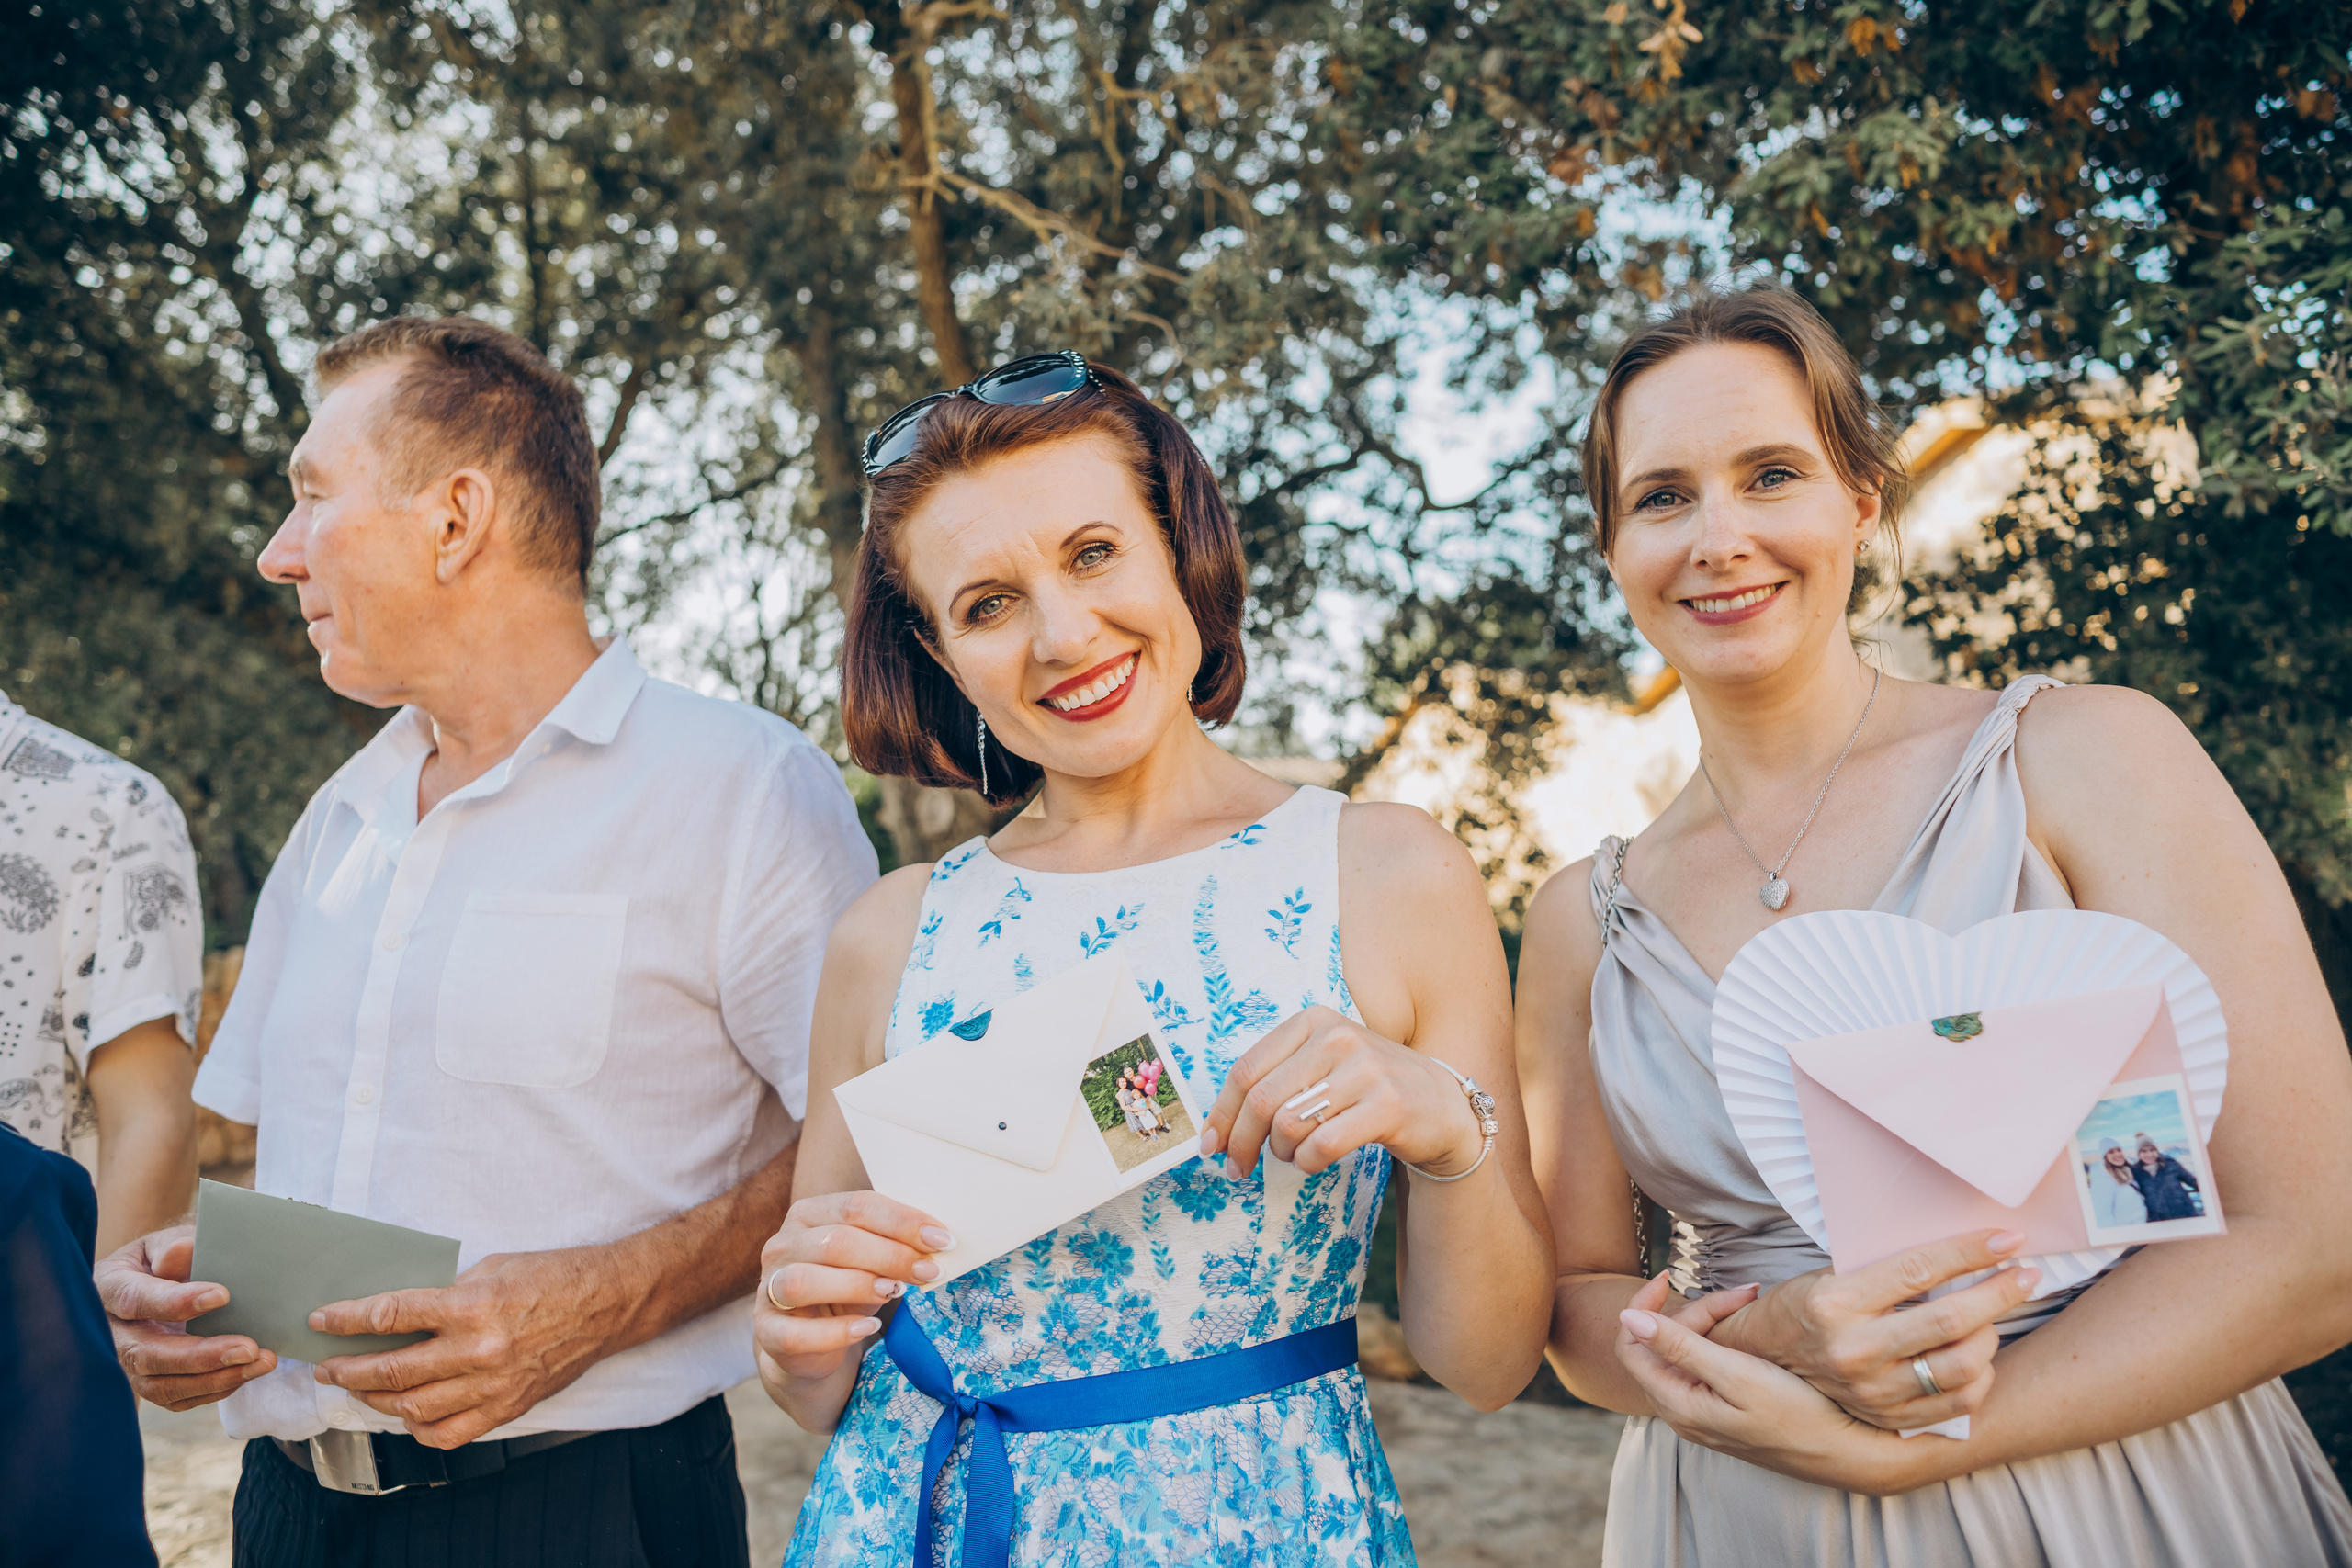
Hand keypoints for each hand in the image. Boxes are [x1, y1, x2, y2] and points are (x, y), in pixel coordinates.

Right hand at [96, 1225, 278, 1410]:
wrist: (155, 1281)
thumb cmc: (164, 1258)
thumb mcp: (166, 1241)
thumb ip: (175, 1247)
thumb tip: (183, 1251)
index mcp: (109, 1287)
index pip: (135, 1299)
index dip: (174, 1302)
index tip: (222, 1296)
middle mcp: (112, 1332)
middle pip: (144, 1355)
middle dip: (199, 1356)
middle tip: (248, 1349)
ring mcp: (126, 1363)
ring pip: (159, 1386)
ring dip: (213, 1379)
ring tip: (260, 1363)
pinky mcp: (148, 1382)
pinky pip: (176, 1398)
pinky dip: (214, 1388)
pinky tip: (247, 1373)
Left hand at [309, 1249, 618, 1448]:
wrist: (608, 1304)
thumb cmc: (555, 1277)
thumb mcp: (493, 1267)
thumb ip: (446, 1293)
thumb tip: (399, 1313)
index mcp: (473, 1305)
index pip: (391, 1316)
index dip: (347, 1319)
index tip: (323, 1321)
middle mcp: (479, 1350)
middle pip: (392, 1371)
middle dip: (348, 1369)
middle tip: (327, 1365)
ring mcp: (493, 1385)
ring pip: (413, 1407)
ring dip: (376, 1400)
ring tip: (360, 1388)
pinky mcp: (507, 1408)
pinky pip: (448, 1432)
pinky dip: (419, 1427)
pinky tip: (408, 1412)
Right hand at [752, 1191, 952, 1390]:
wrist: (806, 1345)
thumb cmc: (845, 1291)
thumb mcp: (871, 1262)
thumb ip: (894, 1246)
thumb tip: (940, 1242)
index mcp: (808, 1214)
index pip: (856, 1207)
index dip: (902, 1222)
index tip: (942, 1239)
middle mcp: (782, 1245)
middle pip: (836, 1242)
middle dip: (891, 1255)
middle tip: (930, 1270)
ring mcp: (768, 1288)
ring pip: (806, 1281)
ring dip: (858, 1285)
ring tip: (894, 1292)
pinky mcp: (766, 1331)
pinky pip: (796, 1333)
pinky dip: (835, 1332)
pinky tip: (867, 1330)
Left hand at [1199, 1006, 1478, 1179]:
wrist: (1441, 1105)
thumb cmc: (1367, 1090)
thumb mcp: (1322, 1066)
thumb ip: (1275, 1083)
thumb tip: (1216, 1131)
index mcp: (1313, 1021)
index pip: (1246, 1070)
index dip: (1221, 1113)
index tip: (1210, 1146)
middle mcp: (1338, 1037)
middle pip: (1261, 1101)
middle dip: (1241, 1144)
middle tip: (1237, 1170)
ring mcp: (1366, 1069)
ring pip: (1289, 1125)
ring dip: (1281, 1153)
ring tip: (1293, 1156)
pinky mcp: (1387, 1105)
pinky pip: (1322, 1145)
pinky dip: (1308, 1163)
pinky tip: (1315, 1161)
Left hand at [1616, 1274, 1922, 1494]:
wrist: (1845, 1452)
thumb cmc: (1796, 1415)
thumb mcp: (1736, 1374)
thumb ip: (1680, 1346)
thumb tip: (1627, 1316)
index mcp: (1677, 1403)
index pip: (1630, 1343)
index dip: (1643, 1304)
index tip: (1672, 1276)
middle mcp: (1682, 1410)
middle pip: (1663, 1342)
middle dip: (1697, 1308)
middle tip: (1743, 1293)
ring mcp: (1704, 1410)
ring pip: (1688, 1349)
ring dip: (1713, 1319)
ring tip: (1752, 1301)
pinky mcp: (1726, 1408)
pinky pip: (1708, 1362)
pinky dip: (1724, 1338)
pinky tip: (1752, 1326)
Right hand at [1712, 1230, 2040, 1430]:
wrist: (1767, 1359)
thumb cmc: (1807, 1304)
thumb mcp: (1834, 1274)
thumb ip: (1890, 1270)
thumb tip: (1963, 1249)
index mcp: (1836, 1302)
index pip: (1919, 1270)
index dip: (1970, 1252)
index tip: (2008, 1239)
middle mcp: (1854, 1349)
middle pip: (1951, 1320)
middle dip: (2000, 1292)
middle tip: (2024, 1275)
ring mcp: (1872, 1390)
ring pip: (1962, 1365)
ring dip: (1992, 1334)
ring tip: (1993, 1316)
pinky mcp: (1887, 1417)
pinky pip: (1958, 1403)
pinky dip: (1981, 1376)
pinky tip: (1980, 1355)